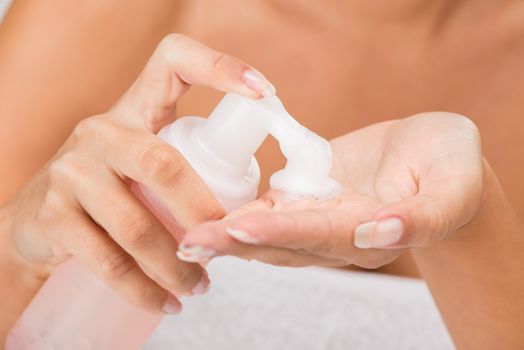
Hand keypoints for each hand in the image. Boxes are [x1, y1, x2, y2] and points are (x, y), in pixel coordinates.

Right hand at [2, 34, 274, 312]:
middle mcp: (101, 131)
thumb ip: (188, 166)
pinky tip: (165, 303)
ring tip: (199, 287)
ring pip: (136, 224)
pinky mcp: (52, 215)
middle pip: (163, 164)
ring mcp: (71, 170)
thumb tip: (256, 207)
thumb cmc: (114, 188)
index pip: (173, 61)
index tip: (265, 93)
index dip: (219, 66)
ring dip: (177, 266)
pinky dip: (143, 290)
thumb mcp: (145, 160)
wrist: (39, 219)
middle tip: (224, 244)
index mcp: (136, 109)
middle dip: (203, 214)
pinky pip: (108, 261)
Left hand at [178, 113, 483, 268]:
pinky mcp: (303, 194)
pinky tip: (201, 202)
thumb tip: (380, 233)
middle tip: (190, 240)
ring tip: (184, 229)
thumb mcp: (453, 187)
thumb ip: (424, 216)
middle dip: (235, 241)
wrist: (433, 156)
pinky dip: (234, 205)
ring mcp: (314, 215)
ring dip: (225, 229)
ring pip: (264, 226)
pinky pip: (264, 202)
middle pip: (279, 241)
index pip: (318, 236)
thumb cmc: (450, 167)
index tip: (239, 227)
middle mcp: (333, 233)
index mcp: (367, 233)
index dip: (280, 231)